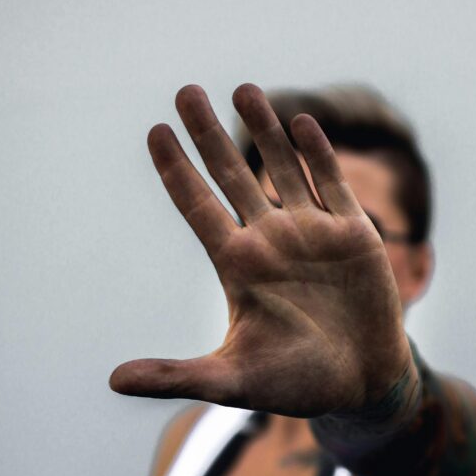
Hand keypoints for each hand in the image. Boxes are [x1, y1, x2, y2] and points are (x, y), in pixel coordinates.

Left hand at [110, 84, 412, 417]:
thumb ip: (176, 375)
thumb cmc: (294, 384)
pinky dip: (317, 153)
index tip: (154, 131)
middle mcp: (270, 240)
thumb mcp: (230, 381)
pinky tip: (300, 122)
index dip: (176, 169)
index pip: (198, 205)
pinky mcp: (353, 235)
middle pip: (231, 175)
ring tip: (242, 89)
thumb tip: (114, 380)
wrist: (361, 385)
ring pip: (282, 167)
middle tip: (185, 91)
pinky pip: (331, 184)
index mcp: (237, 266)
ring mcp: (312, 233)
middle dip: (208, 133)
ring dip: (263, 129)